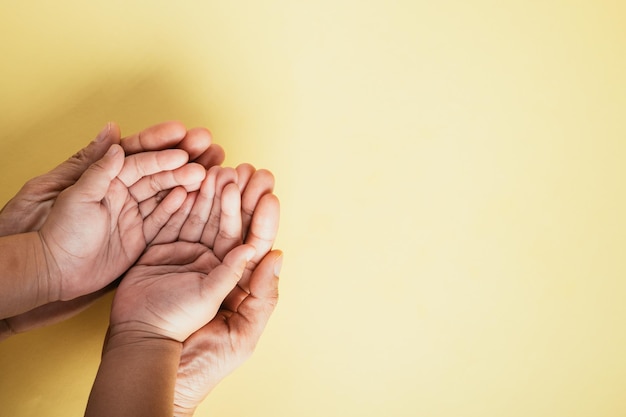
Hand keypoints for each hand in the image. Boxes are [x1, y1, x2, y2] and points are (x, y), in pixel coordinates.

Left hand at [38, 144, 205, 301]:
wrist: (56, 270)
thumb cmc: (59, 232)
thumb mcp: (76, 197)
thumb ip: (98, 171)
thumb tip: (115, 141)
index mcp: (105, 179)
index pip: (138, 162)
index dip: (161, 155)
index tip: (182, 151)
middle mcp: (122, 193)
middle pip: (156, 175)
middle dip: (180, 165)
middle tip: (203, 158)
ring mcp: (132, 214)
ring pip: (163, 194)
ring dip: (184, 183)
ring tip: (205, 175)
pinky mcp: (139, 235)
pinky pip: (161, 219)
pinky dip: (176, 208)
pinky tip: (191, 196)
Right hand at [104, 164, 280, 413]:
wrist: (152, 358)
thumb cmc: (202, 356)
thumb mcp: (241, 331)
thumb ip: (259, 294)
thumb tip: (275, 257)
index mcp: (238, 279)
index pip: (254, 241)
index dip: (261, 217)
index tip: (268, 193)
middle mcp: (214, 263)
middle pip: (229, 223)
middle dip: (238, 197)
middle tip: (245, 170)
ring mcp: (187, 256)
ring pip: (201, 217)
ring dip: (210, 194)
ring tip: (217, 169)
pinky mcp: (160, 252)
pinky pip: (170, 222)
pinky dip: (177, 204)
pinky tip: (186, 184)